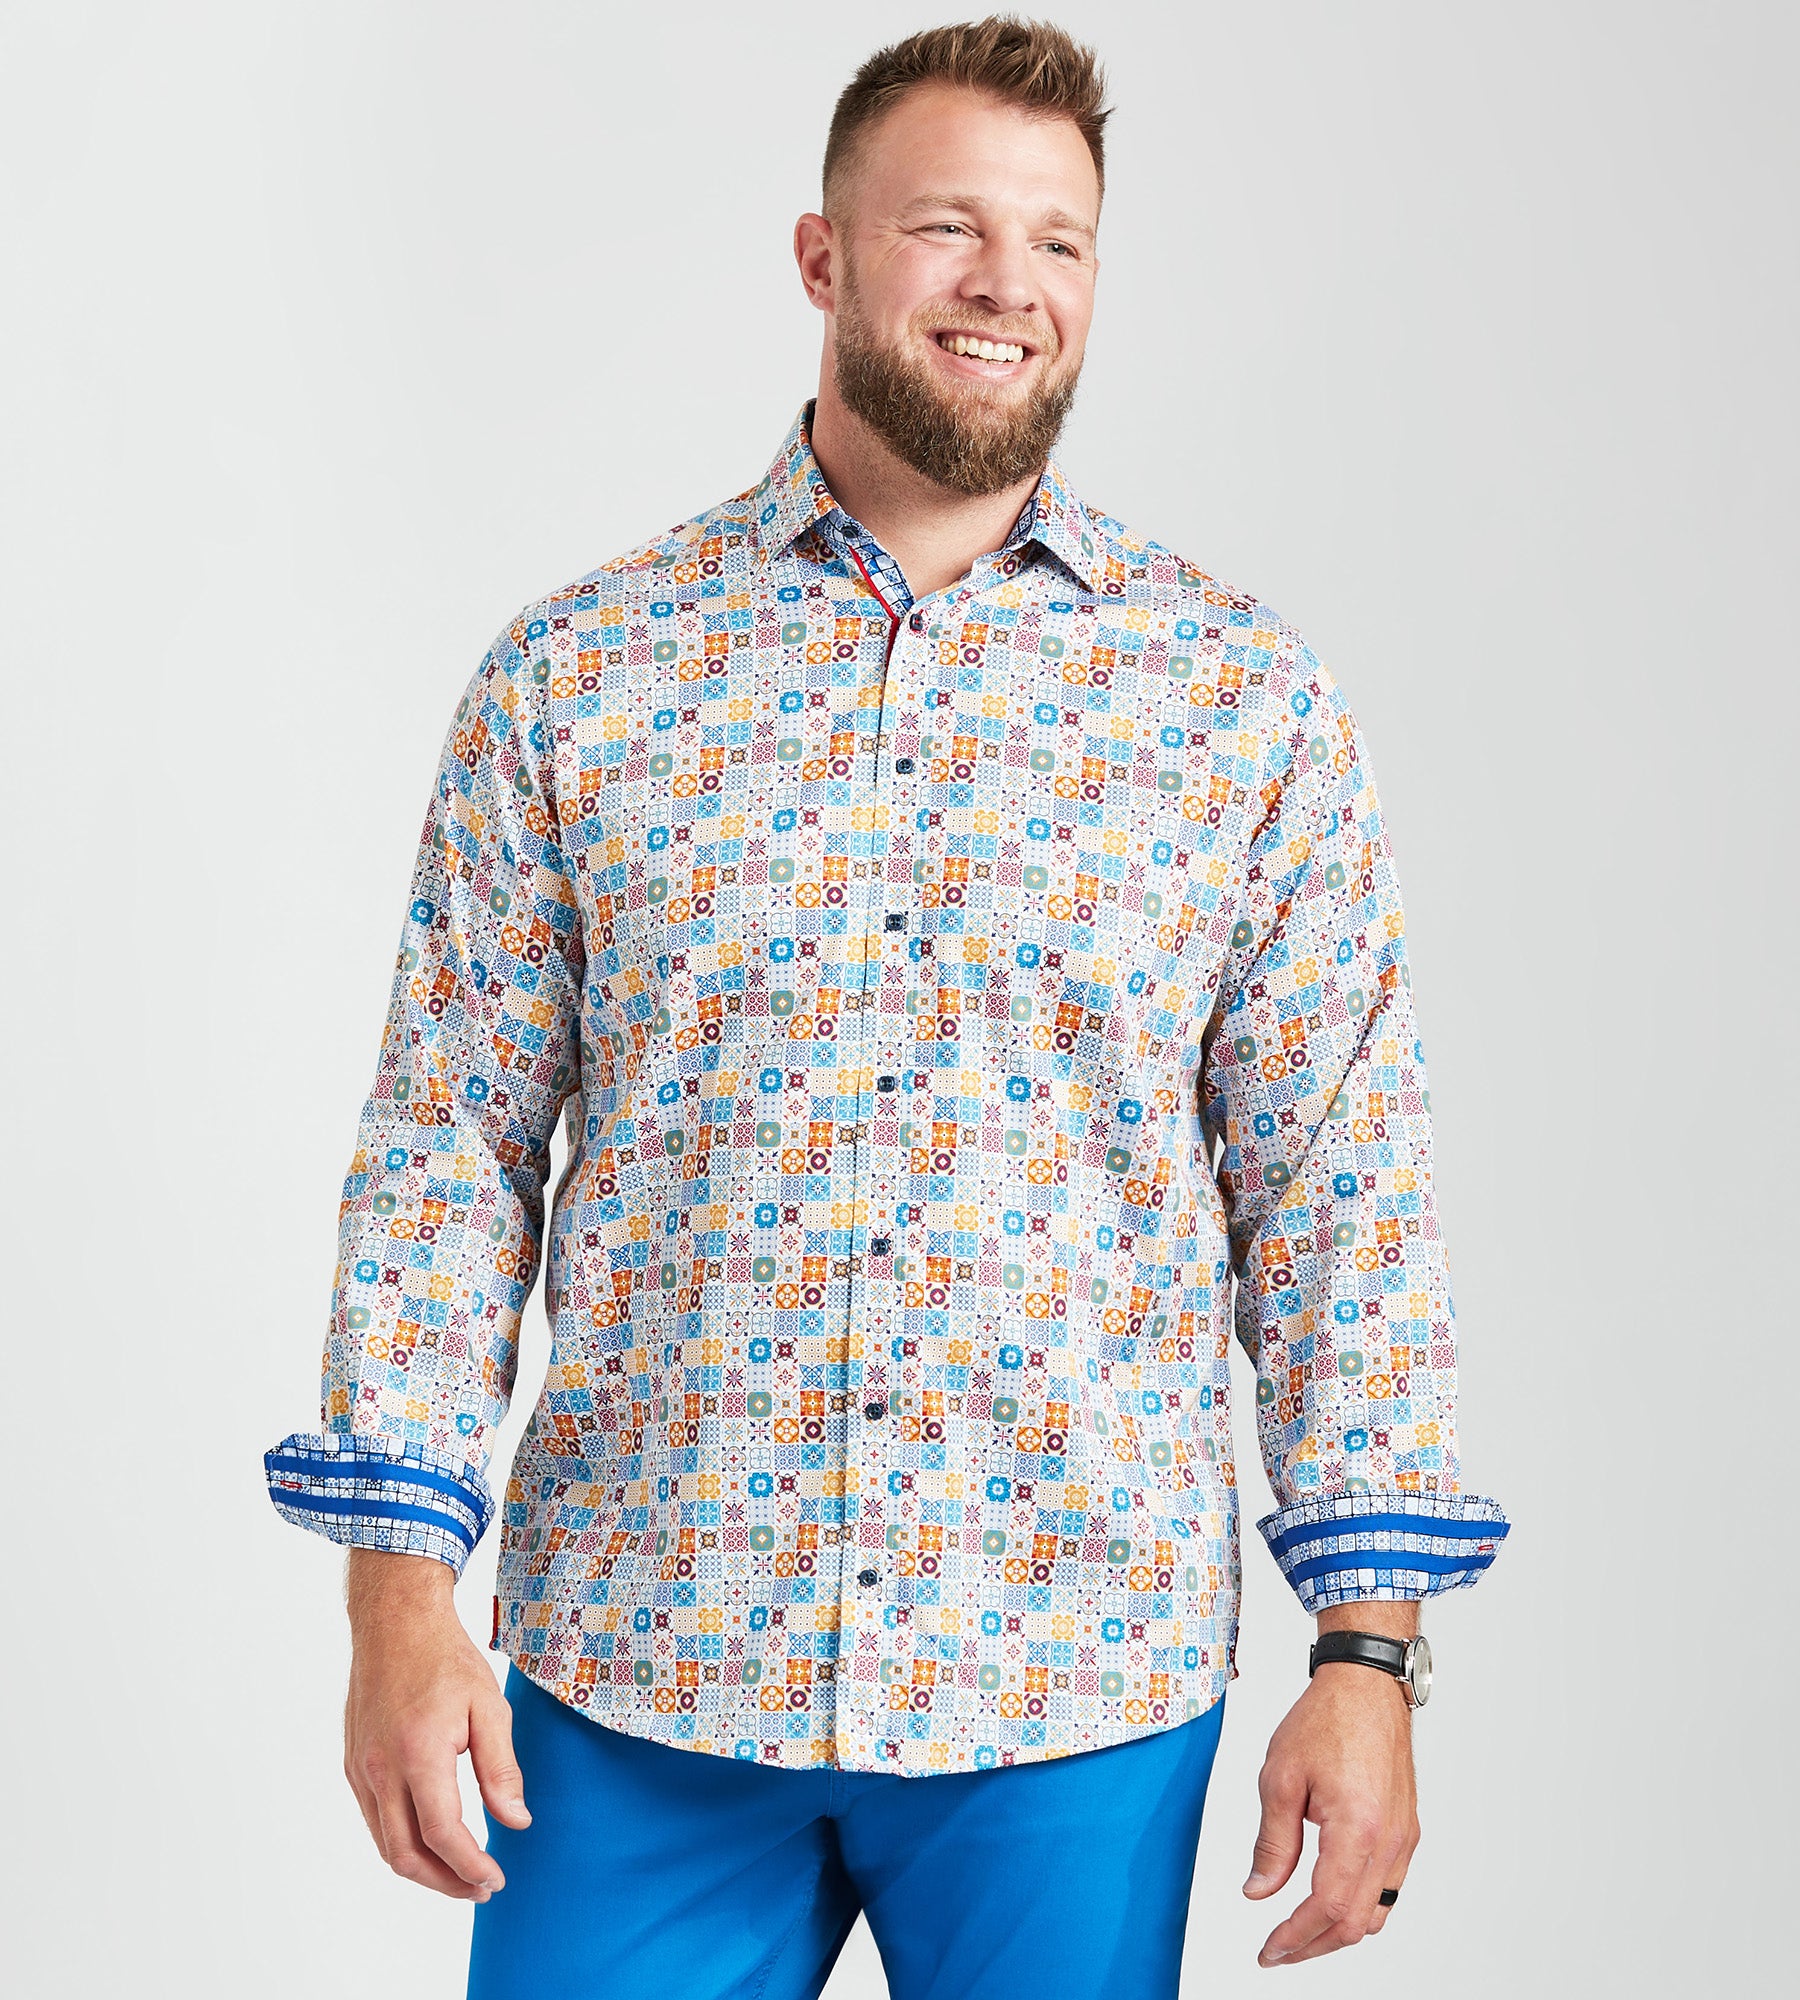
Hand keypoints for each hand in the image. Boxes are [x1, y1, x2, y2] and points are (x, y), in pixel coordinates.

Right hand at [340, 1548, 531, 1900]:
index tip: (495, 1880)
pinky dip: (402, 1842)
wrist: (394, 1622)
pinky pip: (375, 1821)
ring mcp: (361, 1769)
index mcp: (418, 1753)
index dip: (470, 1866)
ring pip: (385, 1845)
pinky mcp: (353, 1765)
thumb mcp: (489, 1706)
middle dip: (445, 1883)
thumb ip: (501, 1769)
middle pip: (406, 1855)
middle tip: (480, 1889)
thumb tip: (516, 1822)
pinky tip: (432, 1840)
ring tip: (461, 1874)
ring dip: (422, 1869)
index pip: (442, 1833)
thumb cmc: (446, 1658)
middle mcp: (381, 1769)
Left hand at [1242, 1660, 1419, 1966]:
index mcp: (1357, 1829)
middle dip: (1313, 1945)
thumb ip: (1272, 1843)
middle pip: (1355, 1923)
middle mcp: (1389, 1841)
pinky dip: (1359, 1907)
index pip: (1327, 1908)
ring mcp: (1403, 1838)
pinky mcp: (1406, 1830)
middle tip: (1277, 1950)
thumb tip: (1259, 1892)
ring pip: (1376, 1912)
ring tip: (1298, 1932)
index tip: (1268, 1949)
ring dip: (1337, 1931)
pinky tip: (1330, 1900)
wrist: (1366, 1685)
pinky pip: (1388, 1888)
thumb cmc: (1326, 1719)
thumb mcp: (1280, 1777)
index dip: (1295, 1938)